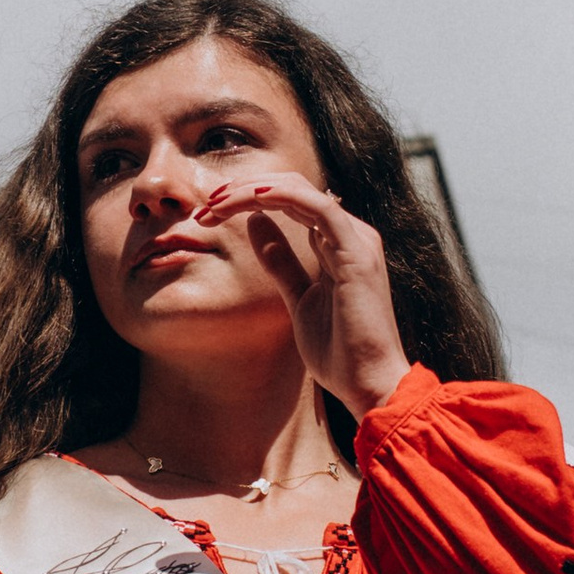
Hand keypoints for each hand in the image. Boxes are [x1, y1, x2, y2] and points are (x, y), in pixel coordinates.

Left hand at [189, 172, 408, 418]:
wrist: (369, 384)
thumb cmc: (339, 351)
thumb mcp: (298, 300)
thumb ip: (281, 262)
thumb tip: (255, 224)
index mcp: (338, 243)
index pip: (291, 202)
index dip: (248, 199)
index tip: (208, 214)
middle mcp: (351, 234)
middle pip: (292, 188)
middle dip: (244, 190)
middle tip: (205, 206)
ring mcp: (357, 240)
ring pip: (300, 191)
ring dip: (252, 191)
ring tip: (217, 202)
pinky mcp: (356, 253)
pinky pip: (318, 208)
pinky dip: (283, 197)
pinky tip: (252, 199)